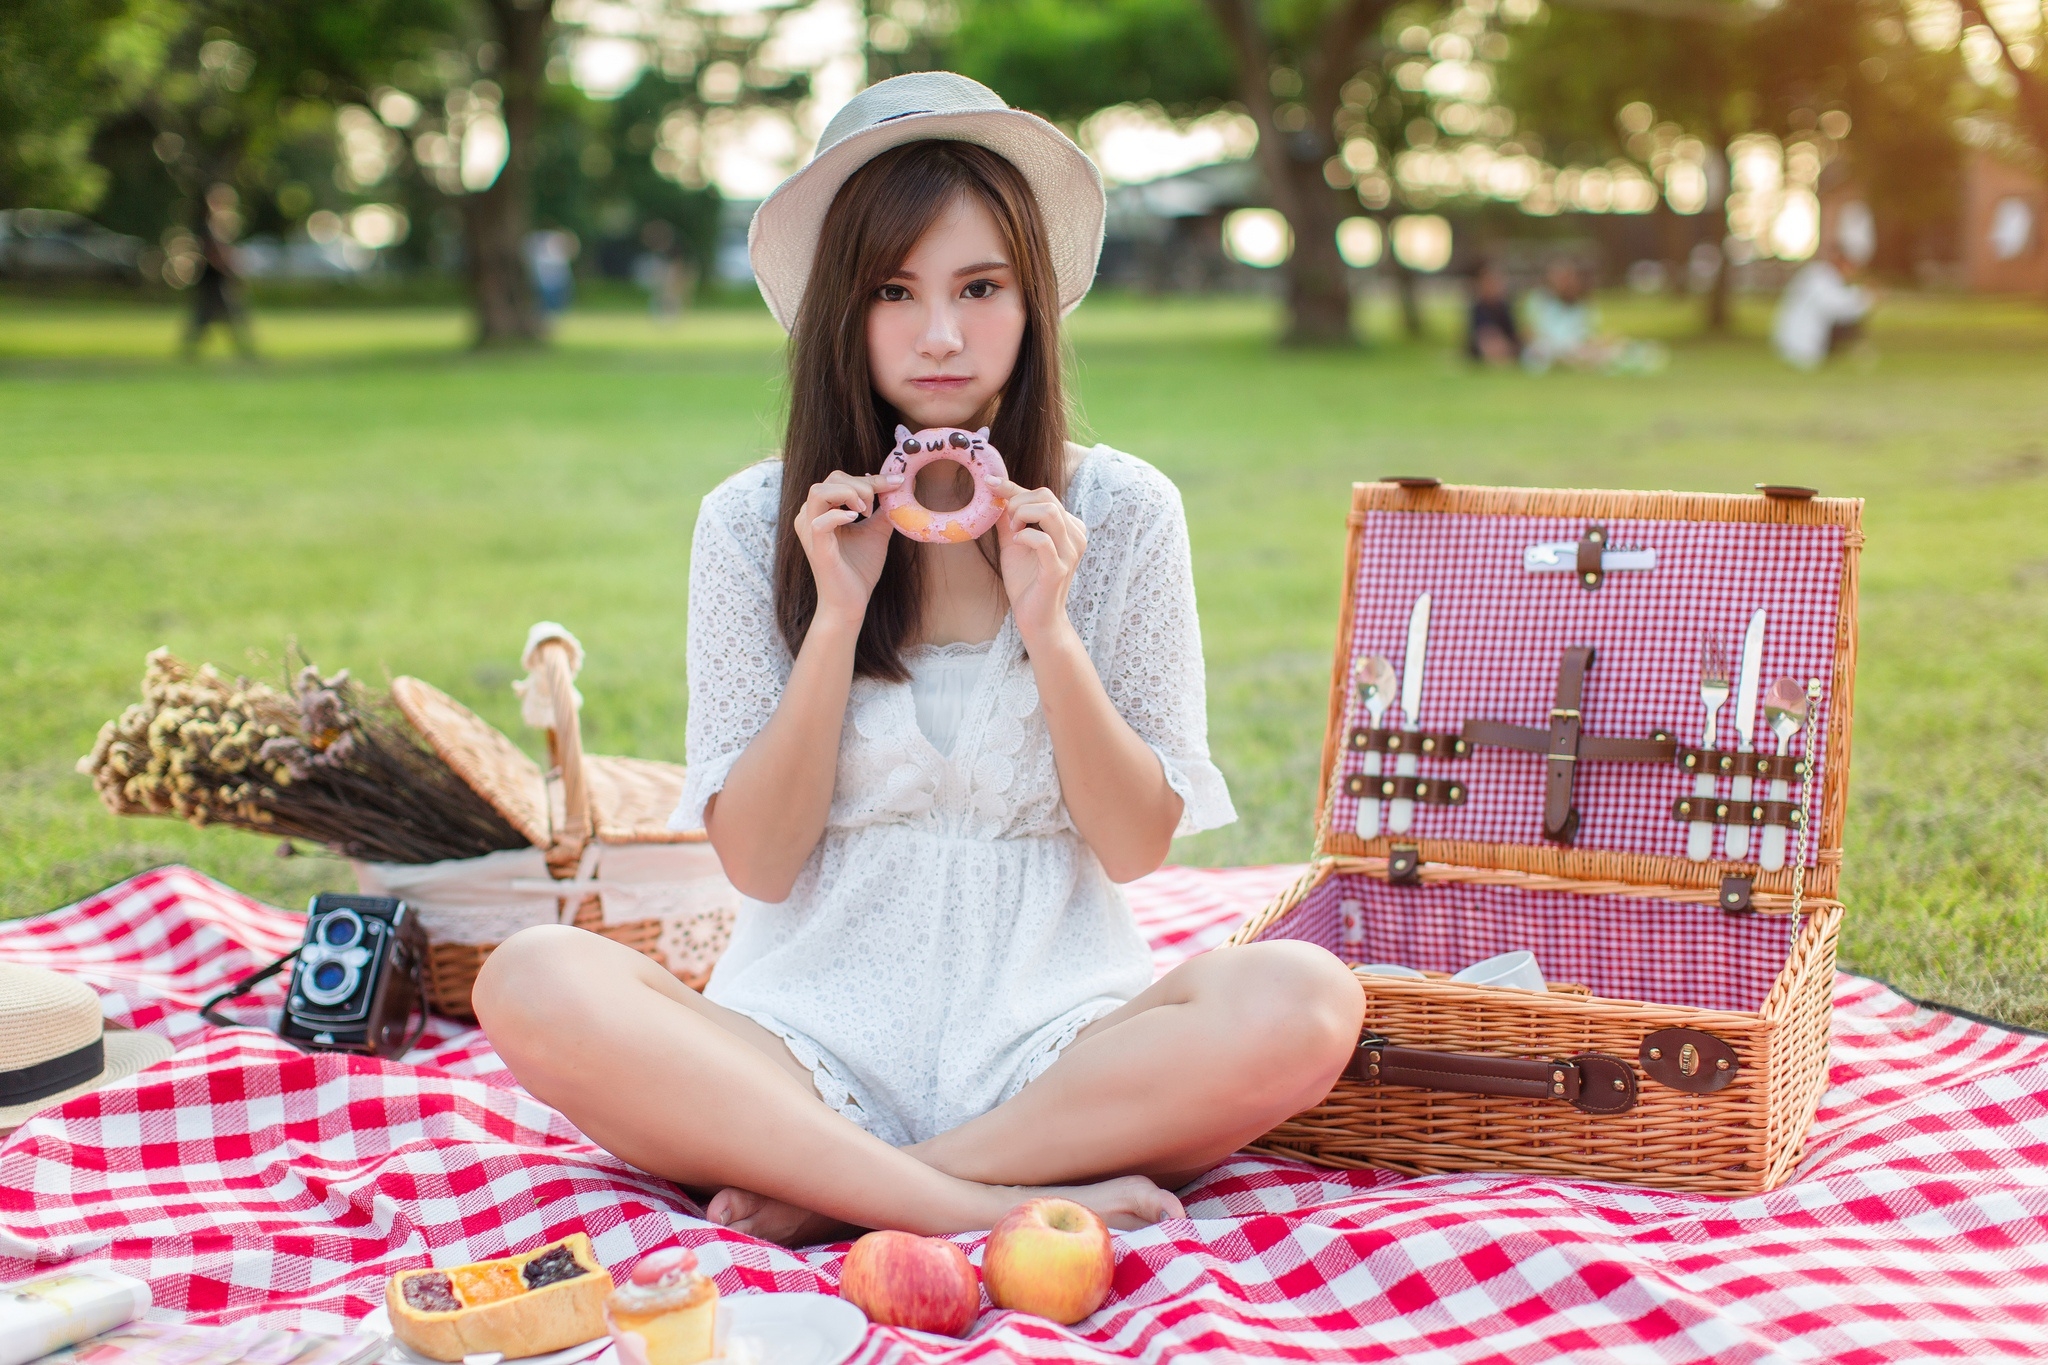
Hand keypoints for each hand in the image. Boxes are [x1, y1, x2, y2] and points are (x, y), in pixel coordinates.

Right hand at [794, 470, 900, 627]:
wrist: (850, 602)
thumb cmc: (859, 569)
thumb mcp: (876, 532)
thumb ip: (884, 510)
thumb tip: (899, 488)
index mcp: (822, 511)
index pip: (842, 480)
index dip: (871, 479)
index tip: (897, 481)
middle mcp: (810, 516)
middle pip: (831, 479)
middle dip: (861, 485)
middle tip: (876, 506)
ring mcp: (810, 531)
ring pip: (819, 492)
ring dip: (849, 494)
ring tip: (866, 511)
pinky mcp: (817, 547)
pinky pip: (820, 522)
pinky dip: (839, 515)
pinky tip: (857, 518)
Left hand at [993, 478, 1084, 649]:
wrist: (1036, 619)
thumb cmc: (1027, 581)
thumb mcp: (1014, 543)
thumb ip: (1008, 520)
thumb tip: (994, 495)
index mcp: (1068, 527)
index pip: (1044, 494)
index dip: (1013, 486)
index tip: (989, 482)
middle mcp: (1075, 536)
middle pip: (1047, 497)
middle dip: (1018, 502)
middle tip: (1006, 522)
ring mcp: (1070, 552)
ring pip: (1049, 512)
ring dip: (1022, 515)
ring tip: (1013, 532)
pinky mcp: (1059, 569)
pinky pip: (1043, 540)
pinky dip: (1025, 536)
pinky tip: (1017, 543)